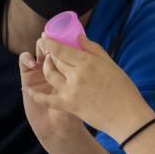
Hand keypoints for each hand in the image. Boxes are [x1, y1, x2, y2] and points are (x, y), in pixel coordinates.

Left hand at [28, 35, 153, 140]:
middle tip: (46, 49)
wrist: (127, 117)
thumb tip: (78, 37)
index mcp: (89, 62)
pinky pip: (46, 99)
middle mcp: (77, 75)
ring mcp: (71, 91)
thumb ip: (93, 49)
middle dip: (48, 53)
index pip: (61, 49)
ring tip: (47, 64)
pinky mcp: (69, 106)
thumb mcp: (111, 65)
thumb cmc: (123, 89)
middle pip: (55, 60)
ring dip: (46, 68)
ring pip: (49, 75)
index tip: (45, 36)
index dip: (49, 42)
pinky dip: (35, 95)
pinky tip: (28, 90)